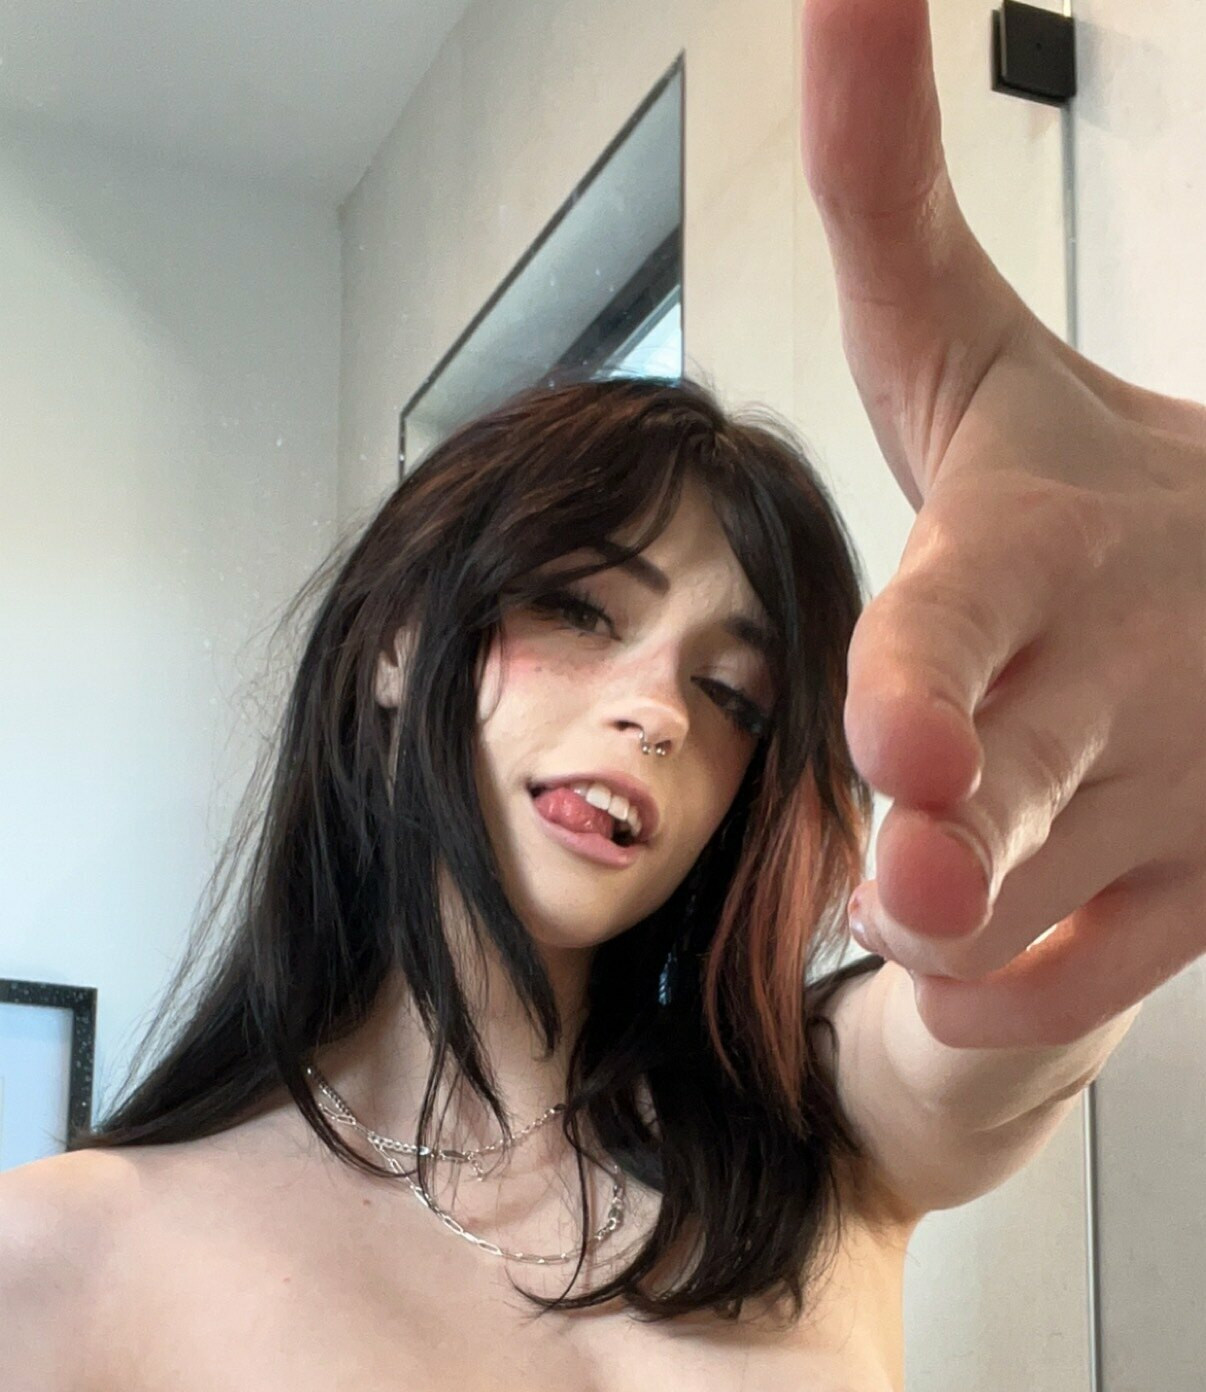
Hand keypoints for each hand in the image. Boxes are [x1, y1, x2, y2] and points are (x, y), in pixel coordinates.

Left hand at [800, 0, 1205, 1048]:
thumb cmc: (1080, 476)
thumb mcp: (969, 339)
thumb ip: (882, 191)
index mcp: (1037, 542)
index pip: (962, 611)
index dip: (927, 675)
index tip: (897, 734)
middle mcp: (1110, 673)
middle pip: (991, 794)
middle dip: (937, 848)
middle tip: (907, 871)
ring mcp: (1177, 792)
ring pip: (1014, 910)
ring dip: (937, 918)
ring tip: (920, 863)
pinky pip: (1078, 987)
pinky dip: (1005, 990)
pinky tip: (981, 935)